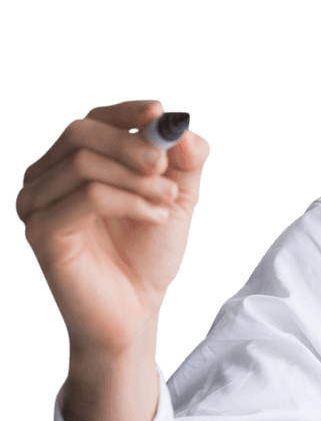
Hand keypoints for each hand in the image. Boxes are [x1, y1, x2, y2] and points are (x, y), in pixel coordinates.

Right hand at [16, 100, 210, 358]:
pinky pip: (88, 197)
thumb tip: (180, 126)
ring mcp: (36, 205)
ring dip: (138, 181)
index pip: (92, 120)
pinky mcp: (40, 232)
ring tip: (166, 205)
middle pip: (81, 133)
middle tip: (167, 169)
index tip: (159, 111)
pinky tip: (156, 219)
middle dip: (133, 145)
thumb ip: (184, 159)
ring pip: (85, 164)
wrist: (137, 309)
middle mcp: (45, 178)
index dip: (124, 112)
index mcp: (73, 163)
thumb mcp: (177, 196)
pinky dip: (131, 202)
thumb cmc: (150, 251)